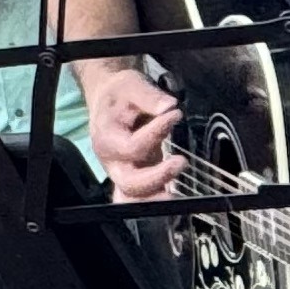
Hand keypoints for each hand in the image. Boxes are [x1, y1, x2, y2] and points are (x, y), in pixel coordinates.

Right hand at [83, 67, 183, 199]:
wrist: (109, 101)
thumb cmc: (120, 95)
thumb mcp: (131, 85)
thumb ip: (149, 96)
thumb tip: (168, 106)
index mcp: (107, 137)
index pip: (132, 146)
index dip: (156, 132)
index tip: (175, 115)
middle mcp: (112, 160)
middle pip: (130, 182)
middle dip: (157, 176)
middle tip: (182, 161)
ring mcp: (120, 172)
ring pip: (132, 197)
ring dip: (155, 197)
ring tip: (177, 191)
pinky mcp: (132, 177)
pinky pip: (136, 200)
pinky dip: (151, 203)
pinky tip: (171, 198)